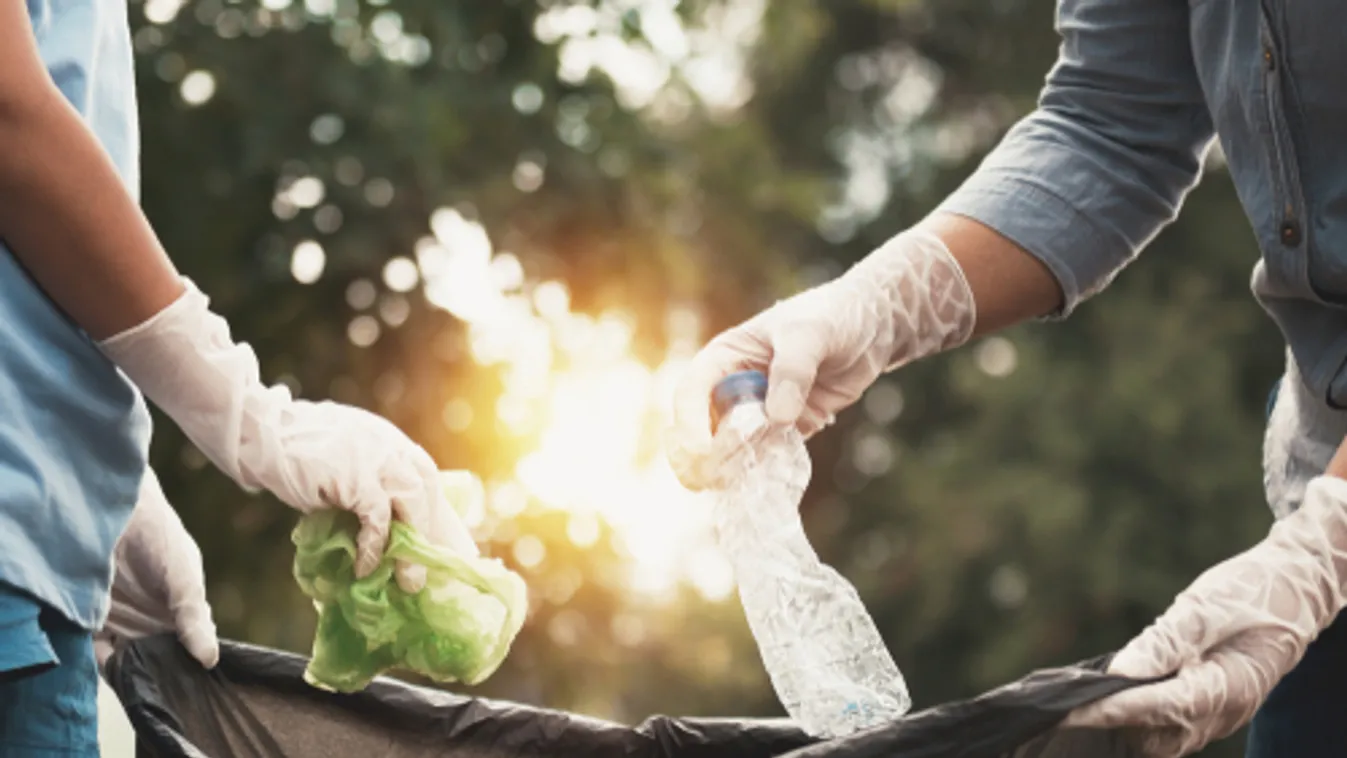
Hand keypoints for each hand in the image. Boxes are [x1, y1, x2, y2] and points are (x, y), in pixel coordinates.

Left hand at [97, 467, 218, 669]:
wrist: (110, 511)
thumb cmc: (159, 538)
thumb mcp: (185, 577)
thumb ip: (193, 617)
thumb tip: (210, 659)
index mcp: (182, 612)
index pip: (190, 648)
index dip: (192, 668)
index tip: (193, 687)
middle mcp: (154, 621)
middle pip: (161, 660)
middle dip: (162, 677)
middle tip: (165, 693)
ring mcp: (124, 623)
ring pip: (132, 661)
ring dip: (135, 674)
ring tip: (141, 686)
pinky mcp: (93, 622)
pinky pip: (99, 653)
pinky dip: (106, 665)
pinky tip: (114, 669)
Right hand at [98, 279, 479, 591]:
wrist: (259, 433)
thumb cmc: (294, 454)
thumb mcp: (341, 464)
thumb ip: (363, 487)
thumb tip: (377, 532)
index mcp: (389, 442)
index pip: (427, 479)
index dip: (439, 515)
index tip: (448, 549)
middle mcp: (389, 444)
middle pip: (429, 491)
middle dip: (434, 534)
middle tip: (431, 573)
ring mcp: (375, 456)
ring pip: (413, 502)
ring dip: (411, 546)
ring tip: (406, 582)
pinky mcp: (355, 474)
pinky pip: (376, 516)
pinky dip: (373, 545)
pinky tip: (364, 566)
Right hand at [666, 229, 975, 488]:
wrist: (873, 326)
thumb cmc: (833, 316)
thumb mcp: (810, 334)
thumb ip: (793, 371)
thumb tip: (777, 418)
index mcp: (726, 356)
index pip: (692, 391)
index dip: (690, 422)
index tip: (701, 450)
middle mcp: (734, 385)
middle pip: (701, 426)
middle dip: (698, 456)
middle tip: (705, 483)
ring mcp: (758, 410)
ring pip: (729, 447)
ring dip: (728, 470)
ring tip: (732, 492)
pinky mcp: (785, 428)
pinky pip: (766, 455)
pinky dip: (761, 472)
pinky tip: (764, 487)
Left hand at [1063, 475, 1346, 756]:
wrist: (1294, 591)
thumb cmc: (1251, 592)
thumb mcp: (1207, 608)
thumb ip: (1166, 642)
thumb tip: (1122, 671)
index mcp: (1228, 686)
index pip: (1162, 708)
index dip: (1115, 711)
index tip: (1073, 711)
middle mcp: (1223, 712)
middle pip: (1157, 735)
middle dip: (1108, 724)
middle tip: (1060, 707)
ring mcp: (1218, 715)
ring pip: (1160, 738)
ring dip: (1119, 726)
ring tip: (1073, 707)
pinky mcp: (1208, 708)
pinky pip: (1167, 727)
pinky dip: (1135, 720)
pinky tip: (1106, 701)